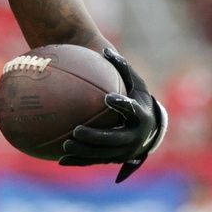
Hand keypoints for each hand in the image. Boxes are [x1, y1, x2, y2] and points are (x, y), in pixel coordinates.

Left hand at [59, 46, 166, 182]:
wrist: (150, 129)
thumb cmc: (138, 100)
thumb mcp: (135, 84)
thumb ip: (122, 68)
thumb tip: (105, 49)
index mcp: (141, 116)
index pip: (132, 110)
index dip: (121, 105)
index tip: (108, 98)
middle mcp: (135, 137)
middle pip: (114, 139)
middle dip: (95, 137)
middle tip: (77, 130)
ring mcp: (125, 152)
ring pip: (103, 154)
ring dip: (84, 152)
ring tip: (66, 145)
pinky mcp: (114, 159)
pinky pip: (95, 161)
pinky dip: (79, 161)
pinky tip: (61, 160)